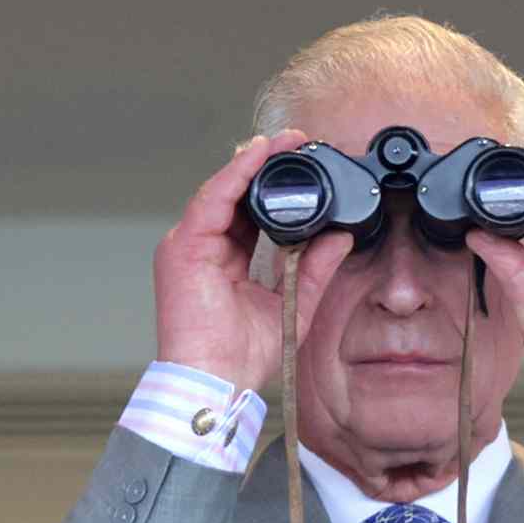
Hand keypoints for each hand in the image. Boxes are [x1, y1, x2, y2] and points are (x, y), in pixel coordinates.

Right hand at [154, 131, 354, 394]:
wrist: (215, 381)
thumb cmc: (240, 356)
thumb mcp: (291, 304)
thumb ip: (314, 269)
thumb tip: (340, 237)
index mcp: (225, 262)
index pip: (249, 213)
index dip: (275, 187)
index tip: (305, 164)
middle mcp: (204, 249)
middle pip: (234, 196)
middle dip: (265, 166)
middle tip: (298, 141)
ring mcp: (190, 246)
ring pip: (222, 190)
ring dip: (252, 162)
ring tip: (283, 141)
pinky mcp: (183, 247)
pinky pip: (212, 199)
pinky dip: (235, 175)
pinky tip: (257, 156)